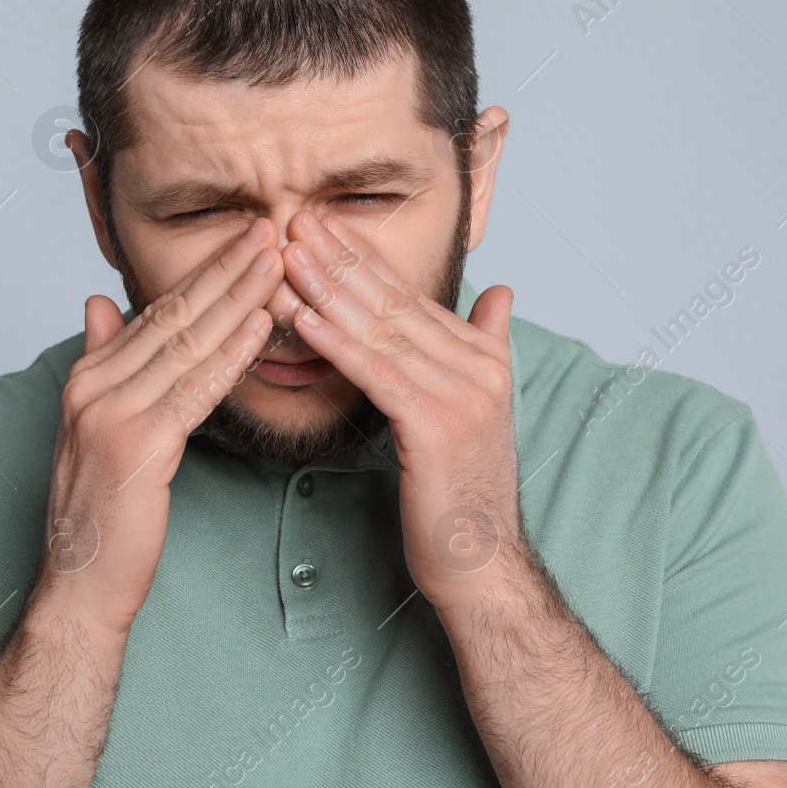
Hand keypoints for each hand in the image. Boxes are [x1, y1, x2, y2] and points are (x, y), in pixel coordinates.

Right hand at [37, 217, 282, 635]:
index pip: (157, 312)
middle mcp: (94, 386)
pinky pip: (195, 390)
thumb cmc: (100, 513)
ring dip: (239, 299)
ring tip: (278, 263)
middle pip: (174, 316)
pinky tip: (261, 326)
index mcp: (87, 377)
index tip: (247, 240)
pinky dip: (232, 354)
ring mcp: (112, 413)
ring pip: (189, 343)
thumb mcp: (93, 428)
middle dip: (227, 269)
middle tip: (272, 230)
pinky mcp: (137, 446)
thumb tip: (97, 303)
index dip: (205, 273)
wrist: (80, 581)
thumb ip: (102, 362)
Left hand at [277, 210, 522, 613]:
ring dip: (327, 290)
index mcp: (482, 357)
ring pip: (379, 330)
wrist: (483, 563)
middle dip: (338, 261)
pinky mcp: (436, 424)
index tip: (318, 230)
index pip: (409, 297)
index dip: (360, 261)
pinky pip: (375, 372)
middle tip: (293, 223)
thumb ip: (485, 344)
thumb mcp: (477, 409)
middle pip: (392, 303)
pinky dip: (335, 341)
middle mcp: (477, 366)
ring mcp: (461, 393)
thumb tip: (500, 291)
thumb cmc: (463, 494)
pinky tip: (302, 317)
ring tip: (286, 258)